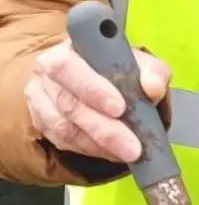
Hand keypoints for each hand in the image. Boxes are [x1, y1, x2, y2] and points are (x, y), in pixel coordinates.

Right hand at [25, 38, 169, 162]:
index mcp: (66, 50)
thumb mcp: (139, 64)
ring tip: (128, 154)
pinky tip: (113, 153)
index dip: (92, 89)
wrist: (98, 80)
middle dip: (103, 129)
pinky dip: (92, 150)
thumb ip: (152, 71)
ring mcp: (40, 99)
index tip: (120, 108)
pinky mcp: (42, 122)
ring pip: (64, 128)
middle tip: (132, 148)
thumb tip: (153, 86)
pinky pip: (64, 142)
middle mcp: (46, 73)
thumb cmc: (116, 70)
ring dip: (99, 145)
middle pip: (69, 104)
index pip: (68, 67)